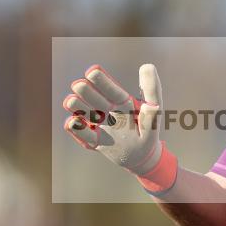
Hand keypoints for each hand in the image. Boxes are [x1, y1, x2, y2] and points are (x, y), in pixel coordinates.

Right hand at [64, 64, 177, 193]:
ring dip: (78, 107)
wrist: (142, 157)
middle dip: (86, 92)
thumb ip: (153, 94)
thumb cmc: (149, 133)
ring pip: (87, 114)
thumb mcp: (155, 115)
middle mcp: (110, 112)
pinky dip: (78, 130)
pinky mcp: (97, 141)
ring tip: (70, 101)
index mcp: (124, 103)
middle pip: (96, 99)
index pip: (112, 90)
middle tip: (78, 85)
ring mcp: (102, 126)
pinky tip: (71, 122)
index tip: (92, 71)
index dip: (103, 81)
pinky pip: (86, 135)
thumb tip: (148, 68)